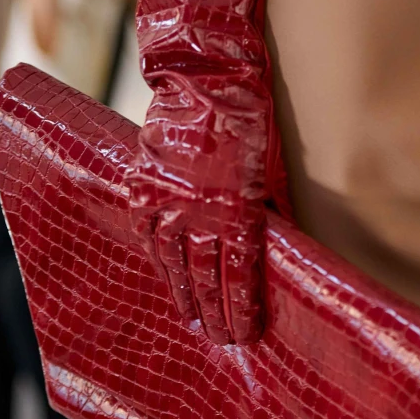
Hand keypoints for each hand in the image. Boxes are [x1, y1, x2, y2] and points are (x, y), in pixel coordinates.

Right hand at [127, 84, 269, 345]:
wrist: (202, 79)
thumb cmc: (248, 119)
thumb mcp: (270, 168)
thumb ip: (269, 211)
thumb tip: (275, 245)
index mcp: (238, 211)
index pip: (240, 276)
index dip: (242, 309)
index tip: (245, 334)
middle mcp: (200, 215)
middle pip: (207, 278)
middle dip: (216, 314)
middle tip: (221, 340)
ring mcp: (167, 203)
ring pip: (175, 263)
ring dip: (185, 295)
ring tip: (192, 319)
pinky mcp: (144, 187)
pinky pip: (149, 234)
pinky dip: (158, 259)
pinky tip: (166, 275)